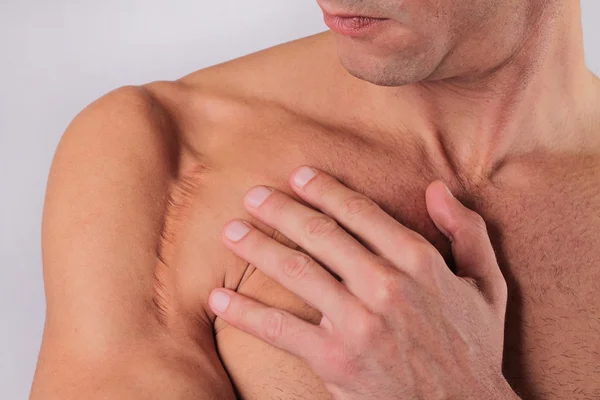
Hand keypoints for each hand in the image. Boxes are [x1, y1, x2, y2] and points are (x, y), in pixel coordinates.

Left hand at [209, 166, 516, 398]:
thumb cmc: (473, 348)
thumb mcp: (487, 285)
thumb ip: (467, 232)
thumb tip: (436, 188)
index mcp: (420, 261)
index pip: (360, 212)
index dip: (324, 190)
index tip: (298, 177)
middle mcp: (386, 285)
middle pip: (319, 234)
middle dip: (280, 210)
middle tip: (253, 196)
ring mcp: (358, 322)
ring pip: (295, 270)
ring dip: (257, 247)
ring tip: (230, 232)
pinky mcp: (335, 359)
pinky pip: (280, 329)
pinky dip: (245, 311)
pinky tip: (218, 298)